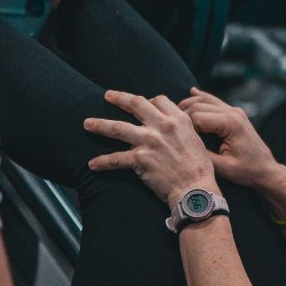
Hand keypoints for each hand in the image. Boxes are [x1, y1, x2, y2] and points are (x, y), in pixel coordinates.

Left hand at [83, 90, 217, 205]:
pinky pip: (116, 159)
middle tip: (107, 95)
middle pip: (135, 104)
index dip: (148, 101)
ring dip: (100, 125)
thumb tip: (171, 125)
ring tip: (87, 124)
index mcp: (177, 119)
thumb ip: (181, 127)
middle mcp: (162, 126)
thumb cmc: (199, 167)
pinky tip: (92, 164)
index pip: (158, 100)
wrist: (195, 189)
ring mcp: (149, 141)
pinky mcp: (140, 159)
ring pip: (118, 128)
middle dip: (119, 98)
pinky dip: (102, 162)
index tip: (141, 104)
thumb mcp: (195, 138)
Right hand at [179, 87, 285, 189]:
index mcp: (231, 124)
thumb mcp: (223, 168)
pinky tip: (191, 92)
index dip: (184, 127)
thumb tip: (183, 145)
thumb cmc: (247, 171)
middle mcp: (233, 112)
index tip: (178, 139)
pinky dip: (202, 97)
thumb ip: (203, 155)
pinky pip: (214, 101)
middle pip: (198, 106)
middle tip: (172, 128)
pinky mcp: (234, 113)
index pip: (197, 117)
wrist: (266, 169)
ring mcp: (234, 111)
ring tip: (175, 115)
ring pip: (205, 100)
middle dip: (183, 115)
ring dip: (189, 105)